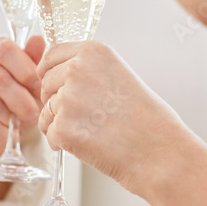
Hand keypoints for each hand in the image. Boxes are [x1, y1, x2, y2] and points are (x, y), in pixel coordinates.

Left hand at [36, 41, 202, 195]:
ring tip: (95, 132)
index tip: (60, 85)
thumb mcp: (120, 77)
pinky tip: (90, 145)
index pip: (51, 55)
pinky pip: (50, 135)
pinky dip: (64, 144)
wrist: (160, 152)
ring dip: (62, 125)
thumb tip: (60, 73)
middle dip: (58, 102)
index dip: (53, 73)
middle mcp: (77, 70)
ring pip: (46, 112)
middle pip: (46, 84)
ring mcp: (68, 98)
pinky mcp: (63, 127)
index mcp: (93, 52)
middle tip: (89, 117)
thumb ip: (89, 70)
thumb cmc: (148, 120)